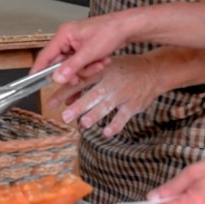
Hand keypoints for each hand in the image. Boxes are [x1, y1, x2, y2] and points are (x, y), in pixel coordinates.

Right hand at [32, 14, 131, 84]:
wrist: (127, 27)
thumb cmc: (110, 31)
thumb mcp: (89, 52)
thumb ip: (71, 66)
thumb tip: (57, 77)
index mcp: (64, 35)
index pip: (45, 55)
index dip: (39, 69)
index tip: (34, 80)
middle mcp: (67, 39)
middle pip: (61, 63)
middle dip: (74, 71)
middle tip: (81, 77)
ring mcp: (76, 44)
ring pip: (73, 66)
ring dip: (87, 68)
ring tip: (99, 63)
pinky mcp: (84, 49)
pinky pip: (82, 64)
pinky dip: (92, 65)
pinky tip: (102, 60)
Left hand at [45, 54, 162, 135]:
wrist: (153, 70)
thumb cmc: (123, 71)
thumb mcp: (104, 70)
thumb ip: (84, 85)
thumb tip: (66, 101)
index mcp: (101, 71)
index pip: (80, 82)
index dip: (64, 92)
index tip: (51, 104)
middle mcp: (112, 82)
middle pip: (93, 95)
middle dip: (79, 106)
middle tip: (65, 117)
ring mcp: (123, 93)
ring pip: (107, 105)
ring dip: (95, 115)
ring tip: (83, 123)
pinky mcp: (134, 104)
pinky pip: (123, 116)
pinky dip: (115, 125)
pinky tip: (106, 132)